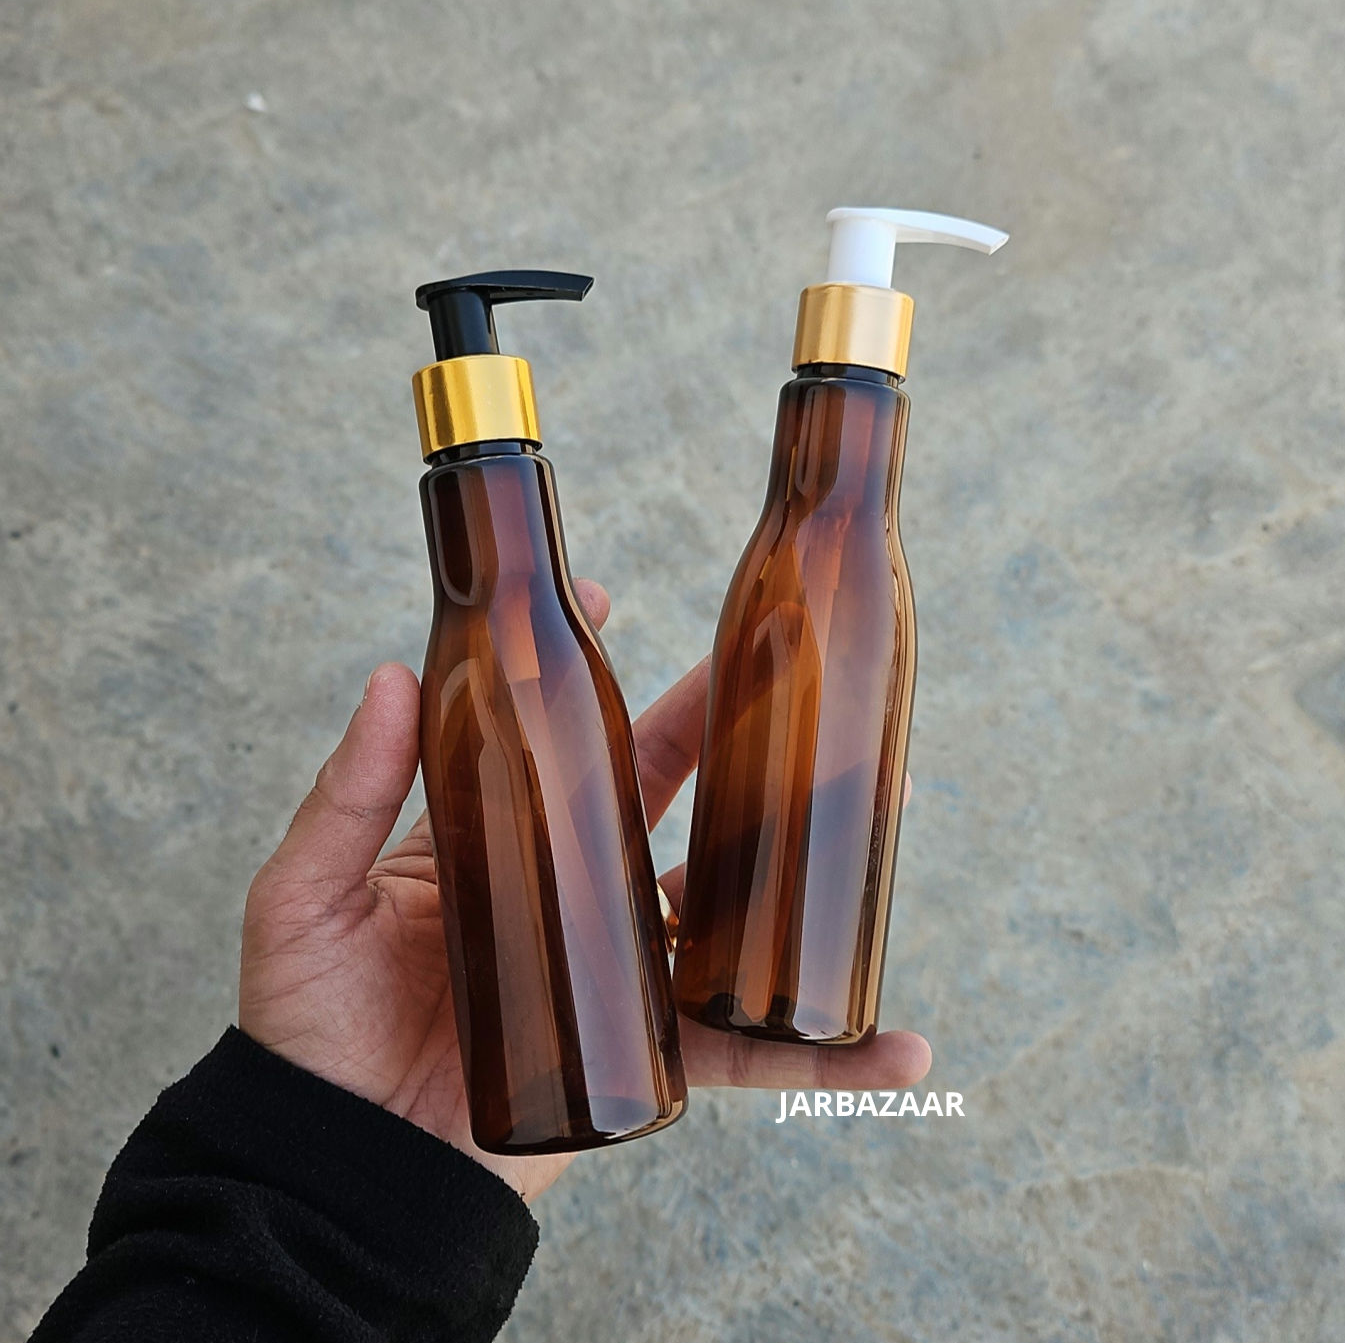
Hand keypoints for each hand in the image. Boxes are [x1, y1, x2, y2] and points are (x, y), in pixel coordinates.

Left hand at [239, 580, 931, 1202]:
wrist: (339, 1170)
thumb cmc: (308, 1031)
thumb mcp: (308, 898)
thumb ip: (348, 796)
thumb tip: (394, 675)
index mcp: (496, 841)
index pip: (558, 742)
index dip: (586, 673)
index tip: (607, 595)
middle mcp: (567, 894)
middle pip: (670, 803)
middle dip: (731, 742)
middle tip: (794, 679)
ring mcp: (615, 972)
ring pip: (726, 913)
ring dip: (802, 872)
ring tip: (882, 816)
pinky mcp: (648, 1053)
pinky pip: (745, 1051)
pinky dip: (821, 1055)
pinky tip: (895, 1046)